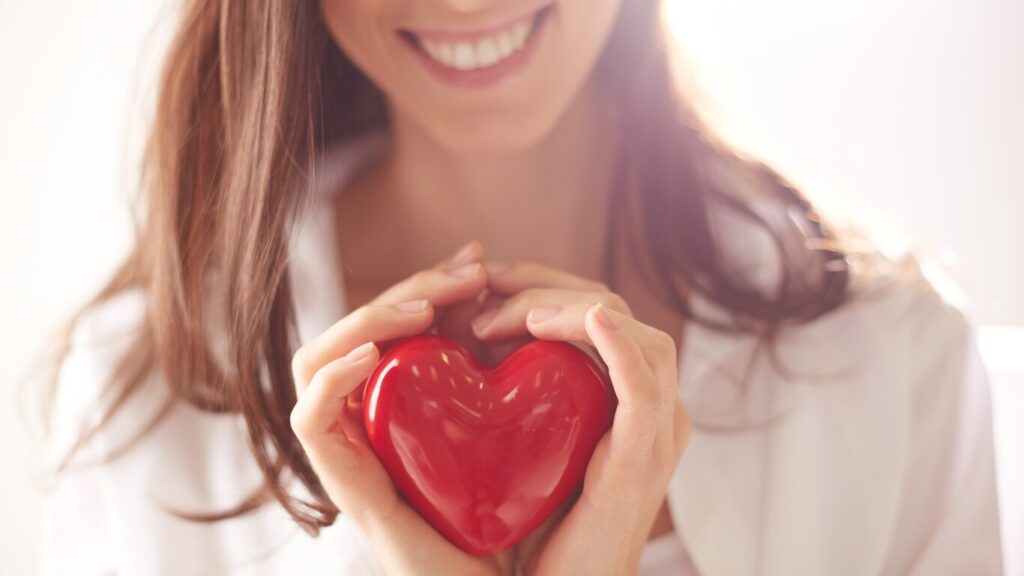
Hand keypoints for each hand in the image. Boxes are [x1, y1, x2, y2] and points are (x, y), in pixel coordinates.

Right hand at [290, 241, 515, 575]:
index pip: (391, 324)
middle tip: (471, 273)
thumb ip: (498, 368)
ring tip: (423, 310)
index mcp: (401, 403)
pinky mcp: (345, 485)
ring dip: (366, 321)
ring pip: (314, 363)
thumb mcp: (509, 420)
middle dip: (410, 290)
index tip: (477, 260)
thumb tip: (510, 294)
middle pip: (355, 331)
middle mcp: (367, 421)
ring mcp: (350, 451)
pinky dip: (333, 379)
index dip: (427, 283)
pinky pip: (310, 420)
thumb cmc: (513, 509)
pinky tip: (374, 354)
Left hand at [470, 261, 690, 575]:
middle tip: (482, 288)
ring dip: (569, 308)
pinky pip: (645, 388)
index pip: (594, 308)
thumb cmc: (532, 527)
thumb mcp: (523, 441)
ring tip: (509, 316)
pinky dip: (620, 348)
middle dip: (544, 284)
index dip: (541, 282)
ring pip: (633, 331)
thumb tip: (464, 330)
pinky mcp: (643, 458)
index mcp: (624, 396)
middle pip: (611, 308)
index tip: (482, 279)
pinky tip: (590, 321)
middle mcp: (650, 404)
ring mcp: (654, 428)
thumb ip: (508, 390)